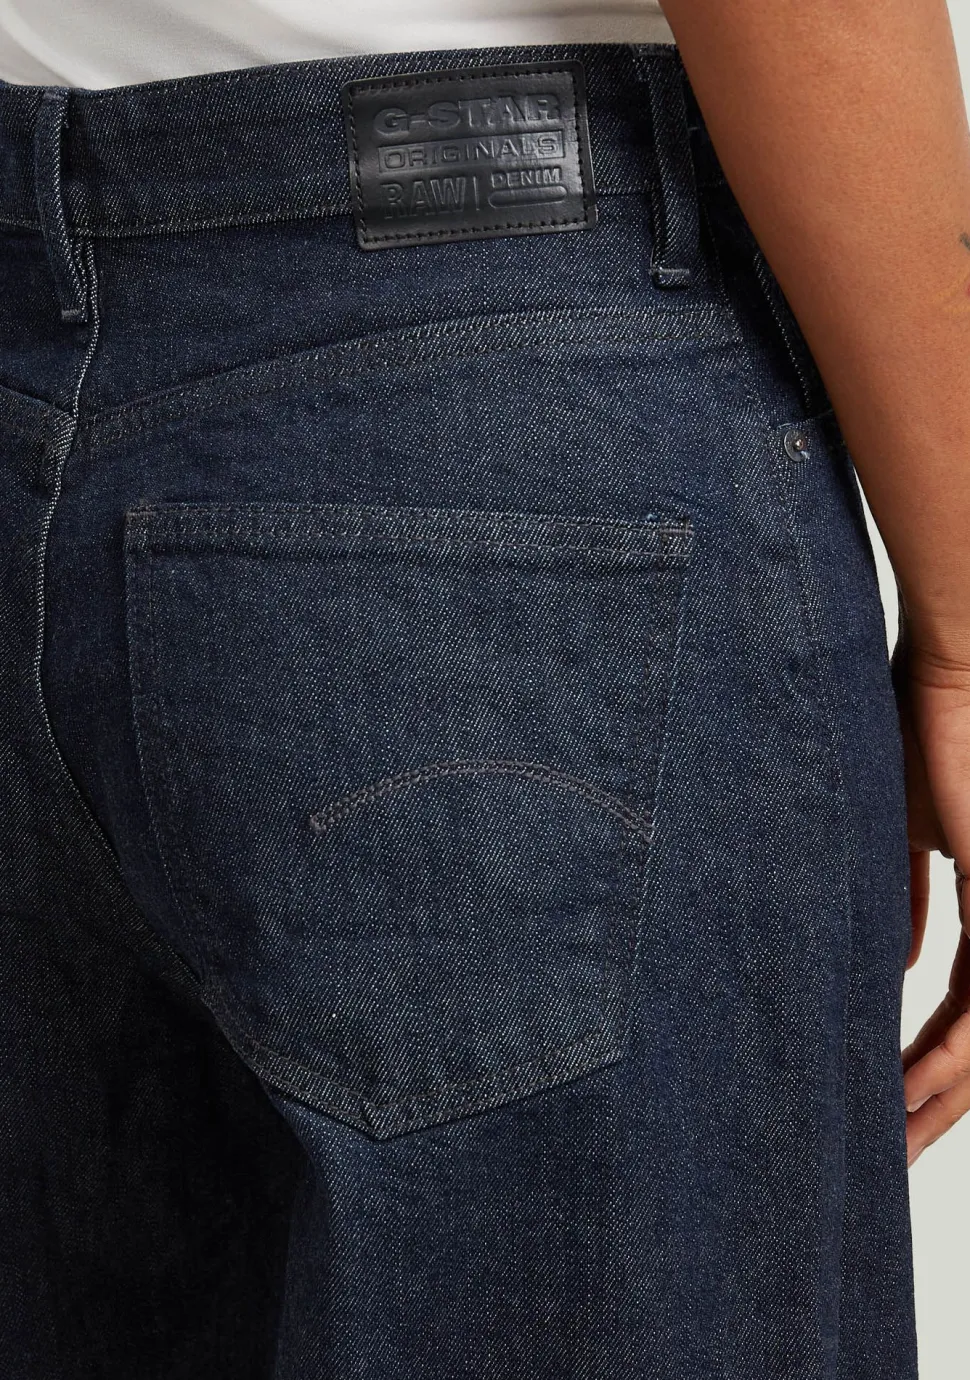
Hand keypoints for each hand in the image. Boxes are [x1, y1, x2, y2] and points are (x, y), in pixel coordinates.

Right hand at [891, 613, 969, 1165]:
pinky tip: (907, 1093)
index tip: (873, 1093)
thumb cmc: (923, 728)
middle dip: (930, 1097)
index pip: (958, 1001)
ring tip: (886, 1143)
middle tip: (884, 1149)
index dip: (918, 1052)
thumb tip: (901, 963)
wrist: (960, 666)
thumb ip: (903, 898)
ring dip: (935, 1097)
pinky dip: (946, 1060)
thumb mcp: (899, 829)